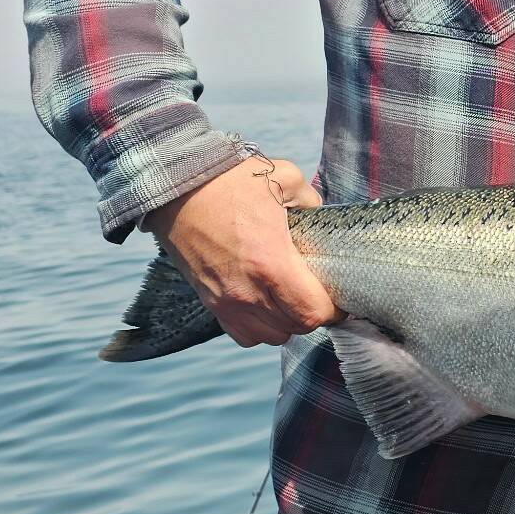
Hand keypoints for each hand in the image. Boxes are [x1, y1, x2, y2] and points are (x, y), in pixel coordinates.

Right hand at [141, 155, 336, 348]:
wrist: (176, 188)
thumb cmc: (229, 181)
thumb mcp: (283, 178)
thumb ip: (311, 202)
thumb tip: (321, 217)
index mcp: (270, 262)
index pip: (313, 312)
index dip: (334, 309)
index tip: (339, 296)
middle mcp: (247, 291)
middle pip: (296, 327)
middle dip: (313, 313)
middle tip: (317, 292)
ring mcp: (226, 301)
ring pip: (271, 336)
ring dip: (287, 322)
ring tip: (291, 298)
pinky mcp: (210, 303)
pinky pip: (244, 335)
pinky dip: (260, 327)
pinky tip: (265, 304)